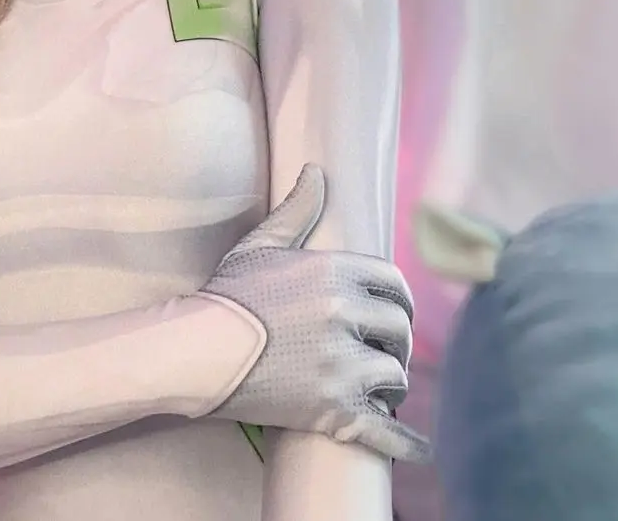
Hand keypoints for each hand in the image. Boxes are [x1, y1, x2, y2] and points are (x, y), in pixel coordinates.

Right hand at [196, 164, 430, 462]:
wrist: (197, 350)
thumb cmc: (228, 295)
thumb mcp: (260, 245)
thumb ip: (297, 209)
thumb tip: (317, 171)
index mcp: (334, 273)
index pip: (393, 283)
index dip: (399, 299)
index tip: (396, 312)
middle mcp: (345, 316)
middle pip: (401, 331)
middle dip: (397, 341)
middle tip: (386, 351)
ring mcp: (342, 367)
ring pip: (395, 377)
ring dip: (391, 384)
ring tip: (382, 389)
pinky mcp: (333, 412)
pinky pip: (384, 430)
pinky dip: (405, 442)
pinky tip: (420, 447)